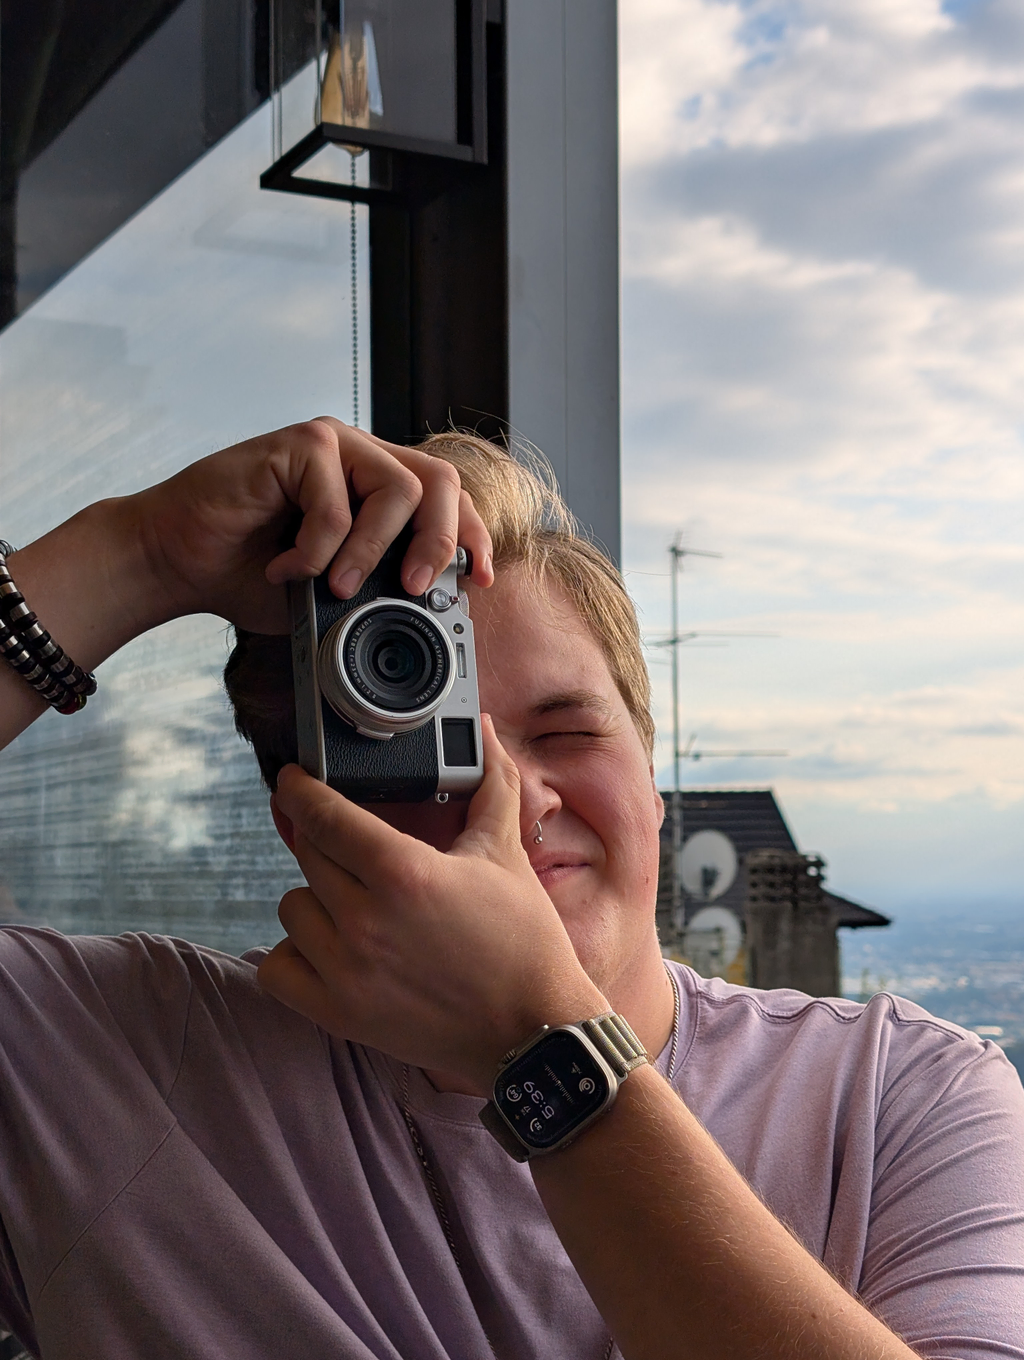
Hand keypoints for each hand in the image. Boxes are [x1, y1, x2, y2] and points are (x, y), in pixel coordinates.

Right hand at [134, 417, 493, 633]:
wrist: (178, 562)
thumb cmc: (251, 574)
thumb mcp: (334, 593)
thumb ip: (380, 588)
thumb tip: (432, 606)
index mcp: (377, 486)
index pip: (448, 498)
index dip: (471, 536)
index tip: (478, 580)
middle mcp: (361, 456)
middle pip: (440, 482)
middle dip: (438, 542)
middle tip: (416, 589)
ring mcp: (332, 444)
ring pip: (398, 489)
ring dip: (371, 552)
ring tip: (335, 586)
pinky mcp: (298, 443)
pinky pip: (336, 503)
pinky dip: (316, 549)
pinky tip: (283, 567)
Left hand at [258, 717, 605, 1092]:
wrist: (533, 1032)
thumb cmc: (523, 940)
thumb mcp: (503, 854)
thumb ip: (488, 784)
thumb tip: (482, 728)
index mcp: (403, 871)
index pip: (323, 814)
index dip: (300, 790)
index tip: (292, 780)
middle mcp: (364, 919)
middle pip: (309, 855)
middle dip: (329, 845)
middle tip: (359, 852)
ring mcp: (346, 970)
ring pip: (293, 907)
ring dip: (317, 900)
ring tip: (358, 906)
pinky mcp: (338, 1014)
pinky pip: (277, 968)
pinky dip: (295, 955)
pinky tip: (330, 948)